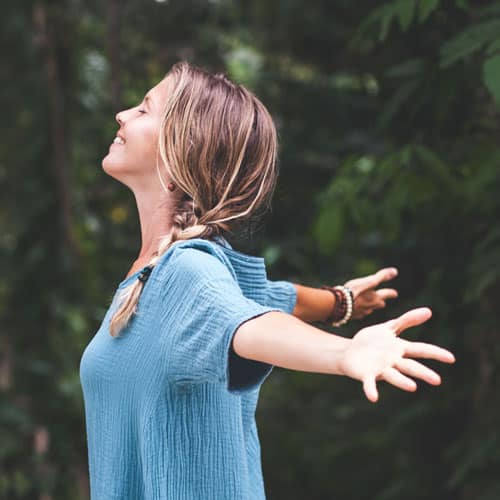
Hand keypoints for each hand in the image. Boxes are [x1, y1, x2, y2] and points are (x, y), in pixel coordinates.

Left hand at [338, 307, 454, 402]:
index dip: (435, 353)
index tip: (451, 358)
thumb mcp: (389, 327)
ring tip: (413, 387)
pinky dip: (371, 390)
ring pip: (394, 376)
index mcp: (400, 349)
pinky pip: (369, 384)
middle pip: (410, 367)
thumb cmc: (372, 341)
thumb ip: (407, 320)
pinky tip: (373, 397)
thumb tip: (429, 311)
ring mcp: (380, 369)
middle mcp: (393, 361)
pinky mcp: (366, 375)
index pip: (421, 350)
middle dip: (423, 373)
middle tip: (437, 380)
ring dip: (402, 381)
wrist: (349, 351)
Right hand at [344, 267, 398, 319]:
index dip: (391, 293)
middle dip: (380, 301)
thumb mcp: (369, 281)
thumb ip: (381, 276)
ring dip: (369, 306)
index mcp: (376, 298)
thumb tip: (395, 271)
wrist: (338, 304)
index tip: (395, 293)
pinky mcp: (352, 316)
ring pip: (369, 309)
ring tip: (367, 303)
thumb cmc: (354, 291)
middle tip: (382, 300)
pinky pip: (358, 313)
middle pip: (379, 304)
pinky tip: (354, 308)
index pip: (387, 294)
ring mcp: (361, 313)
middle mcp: (371, 307)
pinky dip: (358, 309)